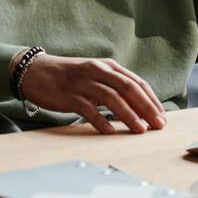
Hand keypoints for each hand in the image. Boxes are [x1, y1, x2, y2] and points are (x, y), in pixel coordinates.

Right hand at [16, 53, 166, 134]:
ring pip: (112, 98)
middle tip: (158, 124)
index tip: (162, 115)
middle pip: (129, 88)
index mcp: (108, 66)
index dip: (151, 99)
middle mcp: (98, 71)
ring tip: (140, 130)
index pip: (137, 82)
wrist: (36, 71)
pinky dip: (100, 120)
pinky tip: (110, 131)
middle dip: (146, 107)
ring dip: (129, 115)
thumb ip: (114, 86)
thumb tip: (138, 106)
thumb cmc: (69, 76)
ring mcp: (84, 82)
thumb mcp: (95, 75)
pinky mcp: (69, 95)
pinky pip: (88, 109)